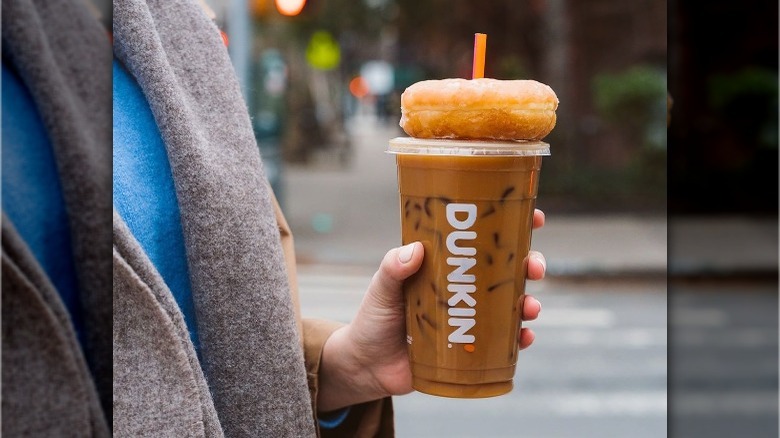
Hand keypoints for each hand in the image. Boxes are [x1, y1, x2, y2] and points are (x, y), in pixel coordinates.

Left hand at [317, 209, 546, 411]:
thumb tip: (414, 250)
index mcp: (447, 265)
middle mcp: (465, 288)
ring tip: (530, 308)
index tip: (536, 217)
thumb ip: (392, 269)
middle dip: (530, 264)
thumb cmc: (373, 320)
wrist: (368, 366)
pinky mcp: (472, 347)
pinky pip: (505, 342)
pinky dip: (519, 339)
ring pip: (512, 305)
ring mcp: (471, 317)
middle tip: (535, 267)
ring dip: (529, 303)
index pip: (484, 239)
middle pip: (509, 270)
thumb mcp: (381, 289)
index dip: (513, 225)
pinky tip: (524, 338)